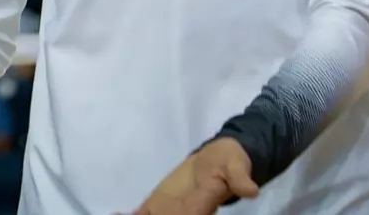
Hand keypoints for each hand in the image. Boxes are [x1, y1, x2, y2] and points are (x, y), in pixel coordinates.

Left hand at [130, 138, 258, 214]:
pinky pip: (145, 211)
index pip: (191, 212)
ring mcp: (171, 208)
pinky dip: (134, 213)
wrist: (220, 159)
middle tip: (142, 213)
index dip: (182, 213)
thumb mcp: (237, 166)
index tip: (176, 211)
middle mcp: (186, 210)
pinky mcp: (161, 203)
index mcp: (203, 203)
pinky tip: (118, 213)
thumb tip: (251, 189)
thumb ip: (240, 177)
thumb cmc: (230, 162)